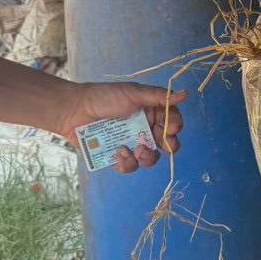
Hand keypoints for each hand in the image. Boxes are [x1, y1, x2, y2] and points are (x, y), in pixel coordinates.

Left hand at [56, 83, 185, 174]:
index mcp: (150, 112)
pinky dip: (127, 163)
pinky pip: (129, 166)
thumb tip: (185, 94)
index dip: (175, 127)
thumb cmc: (104, 97)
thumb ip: (159, 97)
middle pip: (165, 143)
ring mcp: (131, 144)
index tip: (173, 129)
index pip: (172, 122)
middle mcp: (143, 129)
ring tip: (138, 151)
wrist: (75, 110)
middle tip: (165, 145)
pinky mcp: (116, 157)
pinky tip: (119, 153)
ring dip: (148, 157)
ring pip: (149, 158)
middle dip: (168, 146)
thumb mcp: (134, 93)